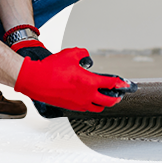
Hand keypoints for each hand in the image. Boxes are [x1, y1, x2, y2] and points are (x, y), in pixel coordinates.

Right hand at [14, 47, 130, 112]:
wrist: (36, 80)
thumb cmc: (51, 68)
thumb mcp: (71, 54)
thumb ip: (83, 54)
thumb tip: (87, 57)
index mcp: (89, 82)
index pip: (111, 84)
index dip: (120, 84)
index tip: (125, 84)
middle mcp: (87, 95)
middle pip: (109, 101)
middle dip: (116, 97)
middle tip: (118, 93)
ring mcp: (79, 103)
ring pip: (98, 107)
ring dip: (104, 103)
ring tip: (106, 98)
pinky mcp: (71, 106)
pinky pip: (87, 108)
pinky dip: (92, 104)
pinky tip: (90, 99)